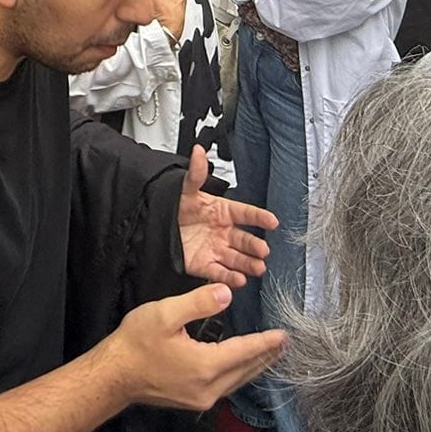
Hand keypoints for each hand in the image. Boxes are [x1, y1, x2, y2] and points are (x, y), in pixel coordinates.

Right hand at [97, 283, 285, 411]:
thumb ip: (199, 302)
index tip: (284, 335)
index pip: (245, 351)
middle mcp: (208, 387)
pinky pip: (226, 386)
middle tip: (284, 344)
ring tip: (269, 354)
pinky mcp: (193, 400)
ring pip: (238, 381)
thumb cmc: (136, 343)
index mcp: (205, 365)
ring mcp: (200, 398)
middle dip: (266, 356)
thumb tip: (227, 293)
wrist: (114, 375)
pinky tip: (241, 367)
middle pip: (246, 370)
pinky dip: (240, 374)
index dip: (265, 342)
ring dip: (255, 366)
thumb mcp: (165, 314)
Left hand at [176, 146, 275, 286]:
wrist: (157, 224)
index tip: (273, 221)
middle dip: (256, 246)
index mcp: (223, 211)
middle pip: (245, 239)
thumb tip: (198, 151)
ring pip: (237, 258)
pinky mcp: (205, 265)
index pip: (246, 213)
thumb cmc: (177, 205)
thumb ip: (196, 173)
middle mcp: (224, 232)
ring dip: (248, 264)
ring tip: (258, 267)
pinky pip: (220, 272)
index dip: (259, 217)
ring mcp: (216, 249)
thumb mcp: (186, 188)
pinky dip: (230, 277)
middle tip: (264, 250)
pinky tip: (239, 280)